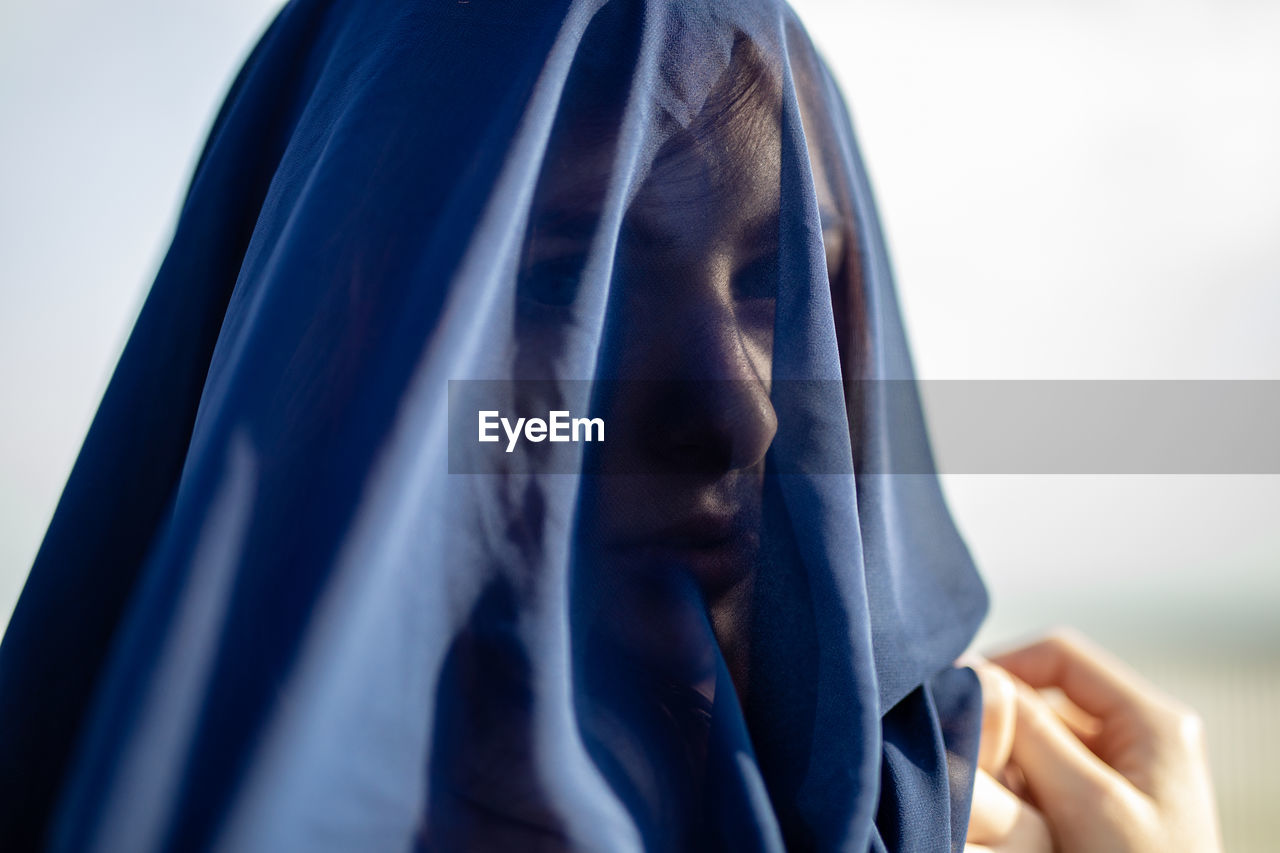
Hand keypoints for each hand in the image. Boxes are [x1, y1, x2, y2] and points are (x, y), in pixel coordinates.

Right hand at [963, 630, 1222, 851]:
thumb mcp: (1090, 805)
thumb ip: (1035, 735)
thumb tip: (975, 673)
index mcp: (1152, 721)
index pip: (1059, 656)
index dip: (1001, 668)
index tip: (954, 700)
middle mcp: (1141, 738)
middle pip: (1047, 700)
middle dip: (1002, 729)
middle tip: (970, 764)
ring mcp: (1125, 774)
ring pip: (1040, 742)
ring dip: (1007, 766)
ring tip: (993, 801)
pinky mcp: (1107, 808)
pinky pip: (1047, 779)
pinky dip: (1019, 795)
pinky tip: (1010, 824)